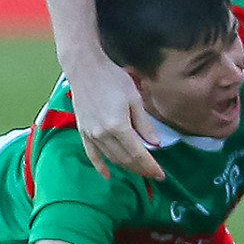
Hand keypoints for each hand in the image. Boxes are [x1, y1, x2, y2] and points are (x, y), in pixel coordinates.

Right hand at [64, 53, 164, 181]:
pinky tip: (107, 175)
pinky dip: (100, 166)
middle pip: (125, 159)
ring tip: (139, 170)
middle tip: (153, 174)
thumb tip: (155, 144)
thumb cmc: (113, 79)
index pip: (138, 153)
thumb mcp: (135, 99)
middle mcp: (102, 134)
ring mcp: (90, 134)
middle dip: (141, 169)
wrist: (85, 69)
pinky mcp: (82, 131)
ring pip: (111, 158)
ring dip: (126, 167)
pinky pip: (92, 154)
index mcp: (118, 126)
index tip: (160, 175)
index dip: (150, 166)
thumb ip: (144, 124)